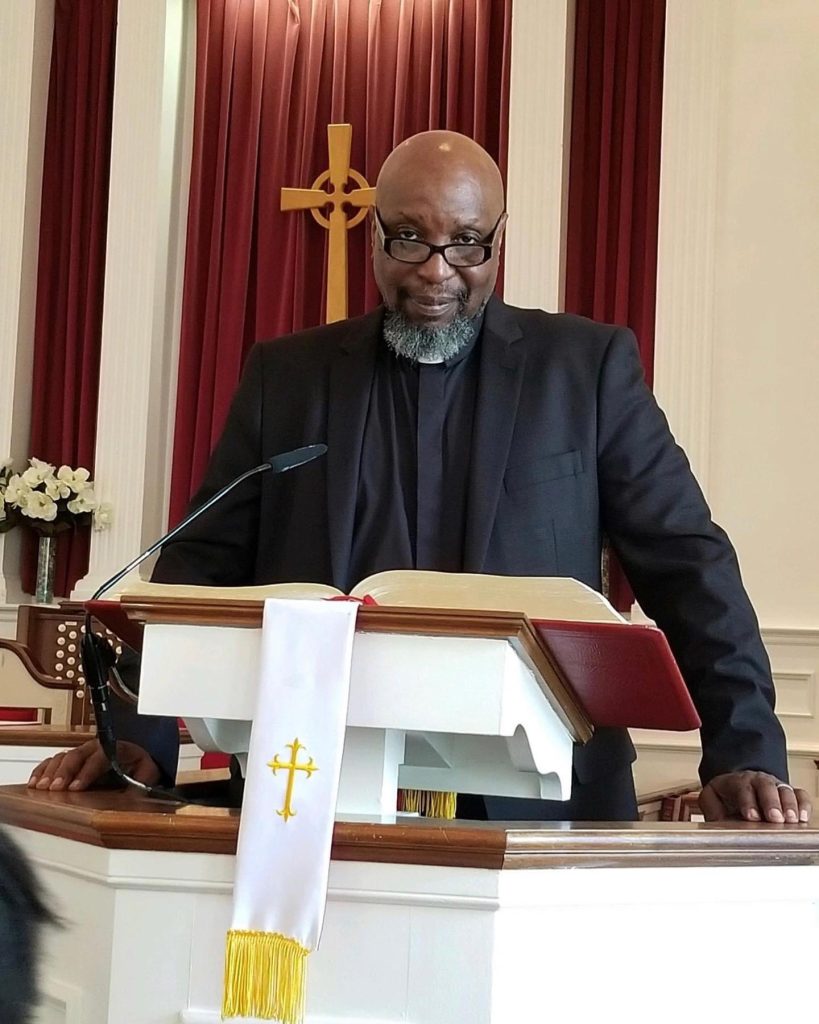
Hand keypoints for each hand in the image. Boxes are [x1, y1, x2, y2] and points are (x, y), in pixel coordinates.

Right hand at [27, 739, 160, 792]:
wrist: (137, 760)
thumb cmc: (140, 767)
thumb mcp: (147, 774)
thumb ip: (142, 783)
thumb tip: (136, 795)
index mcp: (118, 749)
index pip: (101, 756)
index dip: (87, 771)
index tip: (77, 786)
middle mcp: (97, 748)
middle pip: (77, 754)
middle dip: (65, 771)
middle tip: (55, 788)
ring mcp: (83, 753)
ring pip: (63, 756)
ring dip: (50, 771)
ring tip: (41, 787)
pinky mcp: (73, 761)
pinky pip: (54, 761)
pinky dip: (43, 770)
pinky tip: (35, 782)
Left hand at [699, 770, 810, 823]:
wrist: (738, 786)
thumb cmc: (726, 796)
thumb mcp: (711, 798)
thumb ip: (710, 808)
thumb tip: (714, 821)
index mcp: (737, 781)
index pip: (742, 788)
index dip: (747, 802)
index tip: (751, 816)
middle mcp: (758, 781)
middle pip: (766, 786)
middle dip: (771, 803)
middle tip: (775, 818)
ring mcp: (775, 786)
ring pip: (785, 790)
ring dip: (789, 806)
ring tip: (791, 821)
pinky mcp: (789, 795)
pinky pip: (800, 795)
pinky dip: (804, 806)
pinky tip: (803, 818)